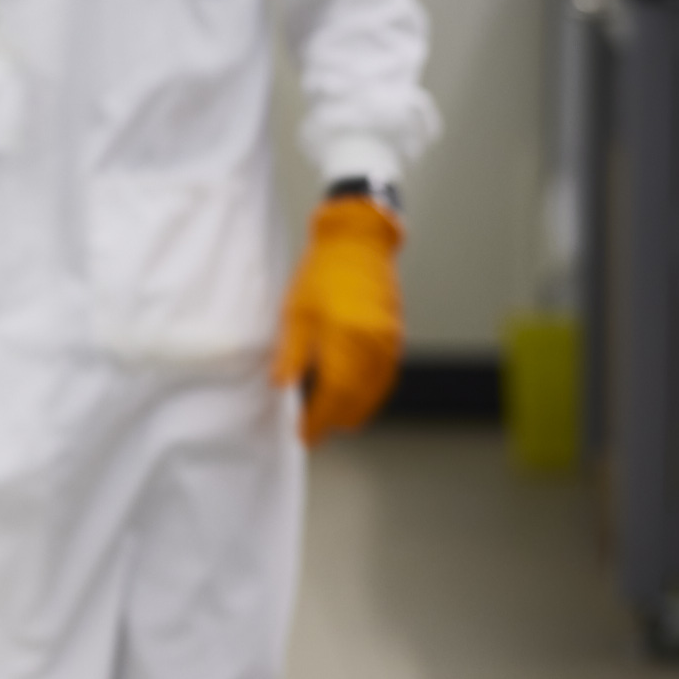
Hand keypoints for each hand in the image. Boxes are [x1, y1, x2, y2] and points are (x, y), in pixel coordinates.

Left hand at [276, 193, 404, 442]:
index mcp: (346, 338)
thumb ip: (291, 353)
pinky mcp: (396, 338)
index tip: (303, 434)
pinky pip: (386, 379)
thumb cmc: (323, 273)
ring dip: (354, 412)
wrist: (358, 245)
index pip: (334, 394)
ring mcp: (390, 343)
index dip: (319, 420)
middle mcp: (374, 344)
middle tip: (312, 432)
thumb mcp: (296, 311)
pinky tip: (354, 400)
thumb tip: (281, 385)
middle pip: (357, 400)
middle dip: (334, 421)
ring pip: (375, 393)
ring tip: (329, 422)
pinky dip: (370, 395)